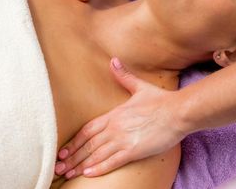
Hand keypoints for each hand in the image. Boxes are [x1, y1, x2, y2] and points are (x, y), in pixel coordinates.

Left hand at [54, 58, 187, 178]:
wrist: (178, 112)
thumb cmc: (161, 100)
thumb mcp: (140, 87)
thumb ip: (124, 77)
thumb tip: (114, 61)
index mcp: (115, 114)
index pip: (88, 129)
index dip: (74, 141)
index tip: (64, 150)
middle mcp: (115, 128)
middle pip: (88, 144)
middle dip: (72, 157)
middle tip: (58, 167)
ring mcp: (123, 140)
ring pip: (96, 154)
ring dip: (80, 164)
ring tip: (67, 173)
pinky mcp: (133, 151)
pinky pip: (112, 161)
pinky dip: (98, 168)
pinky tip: (88, 174)